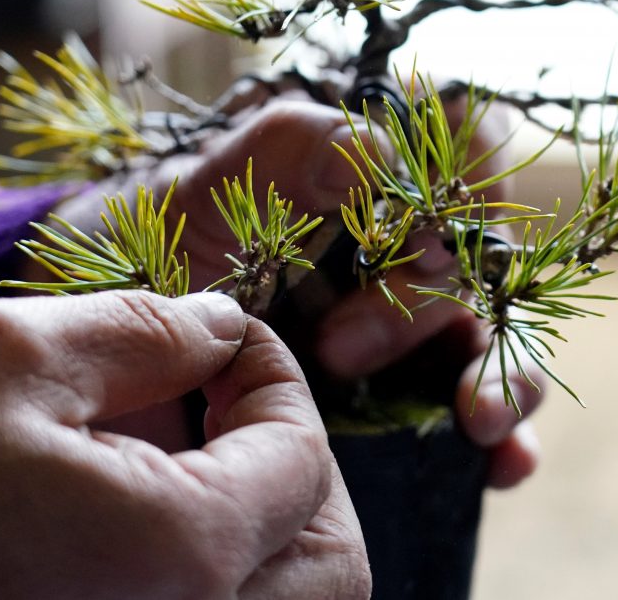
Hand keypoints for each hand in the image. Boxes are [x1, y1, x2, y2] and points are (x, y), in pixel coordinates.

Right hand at [0, 292, 370, 598]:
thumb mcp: (4, 359)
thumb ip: (143, 330)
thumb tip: (224, 328)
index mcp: (179, 554)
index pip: (302, 456)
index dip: (276, 378)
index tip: (228, 341)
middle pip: (330, 558)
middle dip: (293, 463)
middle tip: (224, 402)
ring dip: (260, 518)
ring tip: (173, 452)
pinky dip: (213, 566)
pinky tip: (140, 506)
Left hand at [44, 94, 544, 487]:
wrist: (110, 344)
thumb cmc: (158, 248)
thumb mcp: (203, 190)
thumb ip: (282, 150)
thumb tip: (379, 154)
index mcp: (370, 188)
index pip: (468, 155)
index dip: (473, 178)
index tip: (416, 226)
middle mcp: (403, 257)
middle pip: (475, 265)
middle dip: (423, 310)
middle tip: (338, 353)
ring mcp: (411, 334)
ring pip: (493, 342)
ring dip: (504, 377)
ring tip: (478, 419)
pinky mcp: (406, 401)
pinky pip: (477, 417)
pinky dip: (507, 441)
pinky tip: (499, 466)